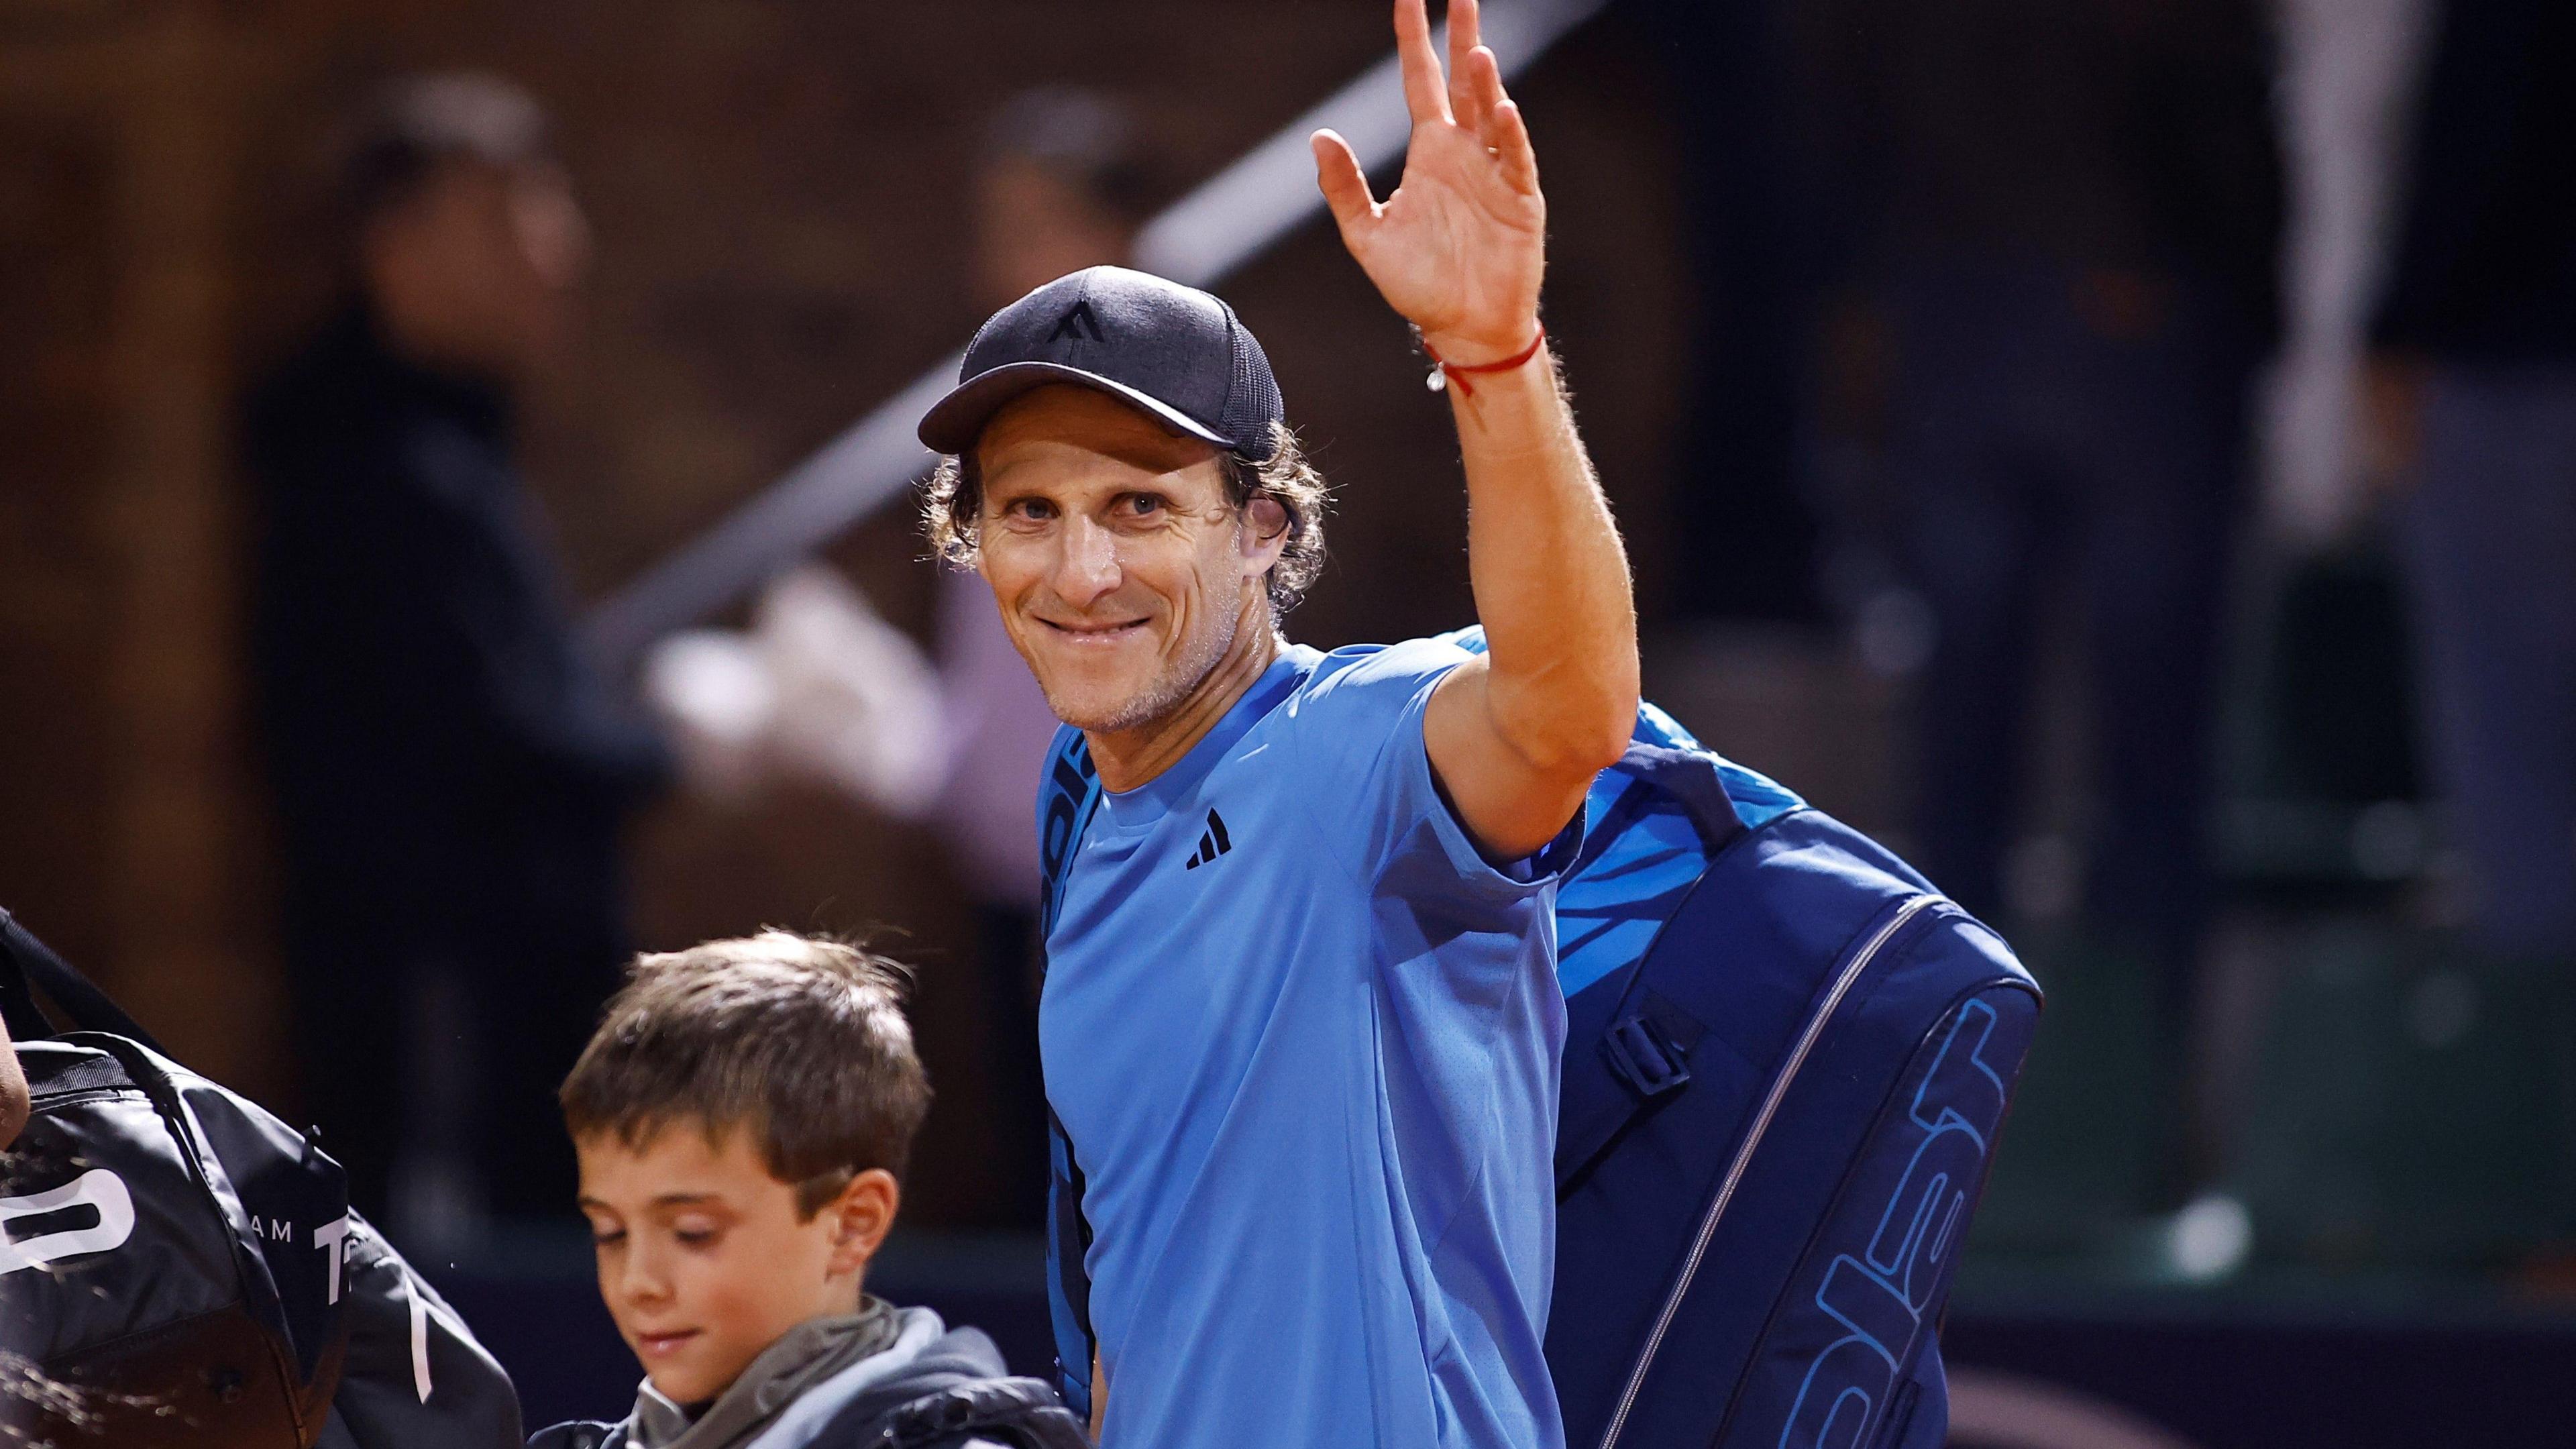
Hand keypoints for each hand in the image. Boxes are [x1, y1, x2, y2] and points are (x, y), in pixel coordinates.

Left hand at [1312, 0, 1544, 362]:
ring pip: (1490, 113)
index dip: (1413, 41)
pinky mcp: (1521, 200)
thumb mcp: (1368, 237)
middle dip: (1462, 37)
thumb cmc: (1418, 284)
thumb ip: (1343, 188)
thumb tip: (1319, 136)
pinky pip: (1515, 159)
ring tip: (1476, 52)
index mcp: (1429, 153)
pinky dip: (1509, 134)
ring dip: (1485, 83)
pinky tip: (1500, 109)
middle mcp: (1464, 152)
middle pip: (1463, 81)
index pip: (1420, 82)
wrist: (1463, 328)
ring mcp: (1495, 172)